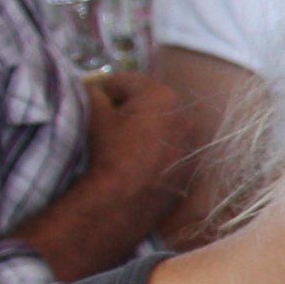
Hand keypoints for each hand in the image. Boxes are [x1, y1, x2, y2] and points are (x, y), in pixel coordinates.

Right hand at [78, 68, 196, 195]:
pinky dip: (156, 148)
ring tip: (121, 141)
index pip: (125, 82)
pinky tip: (137, 158)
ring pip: (162, 124)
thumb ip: (93, 93)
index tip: (91, 101)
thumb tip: (93, 88)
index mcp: (162, 95)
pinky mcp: (193, 165)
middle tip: (106, 121)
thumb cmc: (109, 152)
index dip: (103, 90)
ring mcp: (193, 141)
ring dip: (144, 127)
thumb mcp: (94, 115)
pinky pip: (171, 147)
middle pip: (148, 101)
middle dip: (127, 107)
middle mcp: (186, 114)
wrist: (123, 201)